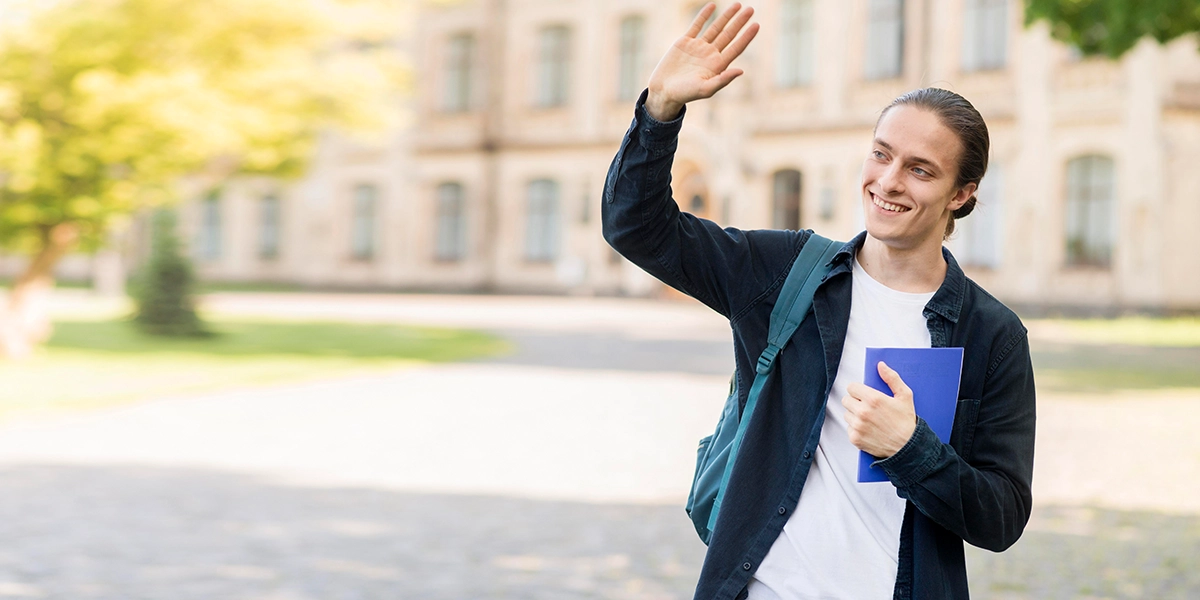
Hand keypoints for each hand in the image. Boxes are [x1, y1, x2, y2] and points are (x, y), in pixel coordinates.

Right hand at [643, 2, 758, 120]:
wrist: (663, 91)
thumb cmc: (685, 94)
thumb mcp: (705, 89)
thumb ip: (722, 80)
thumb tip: (741, 71)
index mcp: (718, 65)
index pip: (736, 48)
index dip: (746, 37)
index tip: (756, 25)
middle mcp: (710, 54)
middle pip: (729, 35)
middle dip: (739, 22)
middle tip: (751, 10)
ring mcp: (698, 47)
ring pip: (715, 28)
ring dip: (726, 16)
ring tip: (738, 5)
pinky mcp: (685, 42)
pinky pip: (697, 25)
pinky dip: (704, 15)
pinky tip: (712, 6)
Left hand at [842, 361, 917, 457]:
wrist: (907, 447)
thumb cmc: (906, 422)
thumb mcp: (904, 396)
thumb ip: (892, 378)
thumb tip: (881, 366)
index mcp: (873, 399)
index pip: (851, 387)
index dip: (858, 390)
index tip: (864, 394)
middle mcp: (863, 412)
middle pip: (846, 400)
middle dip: (855, 402)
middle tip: (867, 407)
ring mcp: (858, 426)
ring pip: (847, 414)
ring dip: (854, 415)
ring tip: (869, 419)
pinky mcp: (855, 438)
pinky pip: (848, 428)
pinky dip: (856, 428)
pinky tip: (868, 429)